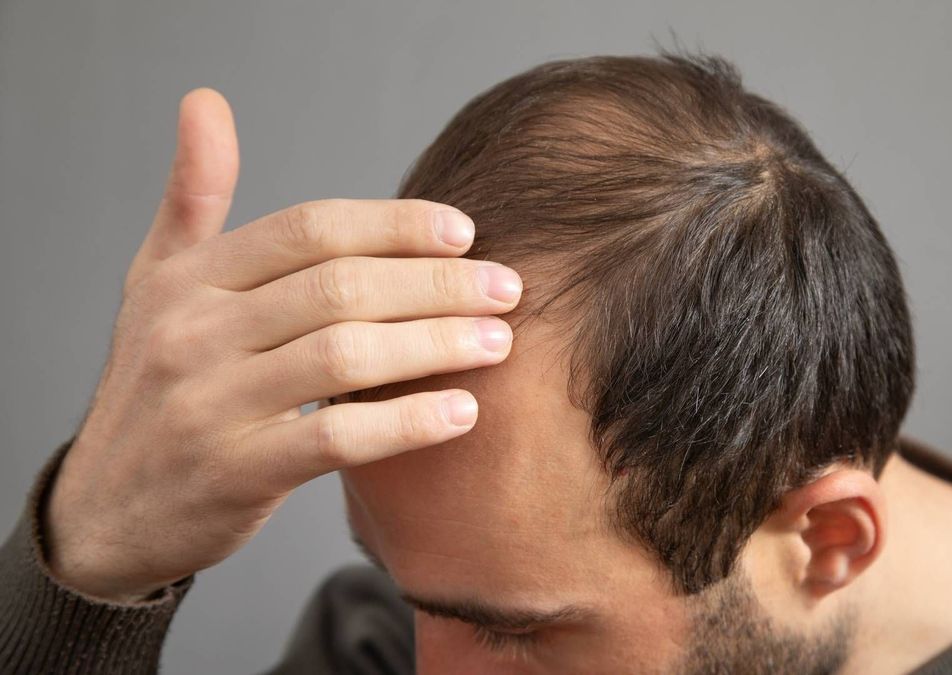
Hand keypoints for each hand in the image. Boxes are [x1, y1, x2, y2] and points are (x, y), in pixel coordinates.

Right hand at [43, 88, 521, 601]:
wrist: (110, 509)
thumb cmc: (157, 386)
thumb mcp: (158, 285)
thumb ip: (194, 198)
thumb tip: (206, 102)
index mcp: (190, 278)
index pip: (311, 229)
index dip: (396, 224)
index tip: (464, 232)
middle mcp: (195, 332)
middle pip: (341, 287)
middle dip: (438, 284)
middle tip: (507, 288)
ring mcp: (211, 403)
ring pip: (347, 355)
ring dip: (437, 344)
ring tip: (499, 343)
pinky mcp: (235, 472)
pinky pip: (338, 436)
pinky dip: (408, 422)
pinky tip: (462, 412)